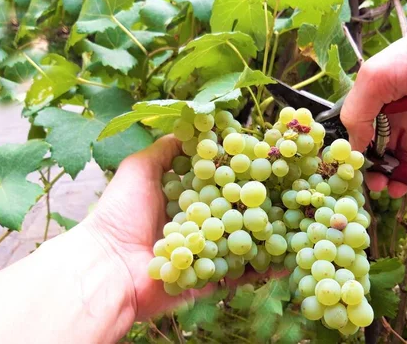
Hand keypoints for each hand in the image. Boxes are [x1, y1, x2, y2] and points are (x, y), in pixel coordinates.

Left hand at [82, 135, 283, 321]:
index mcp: (184, 199)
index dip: (239, 172)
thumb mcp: (139, 169)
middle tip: (288, 192)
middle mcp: (197, 224)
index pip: (218, 182)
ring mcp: (205, 252)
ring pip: (244, 242)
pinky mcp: (209, 280)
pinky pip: (241, 275)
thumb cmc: (119, 215)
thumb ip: (165, 149)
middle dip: (260, 203)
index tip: (263, 159)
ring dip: (268, 236)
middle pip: (235, 211)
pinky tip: (289, 264)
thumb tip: (189, 126)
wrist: (108, 267)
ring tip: (297, 226)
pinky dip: (265, 272)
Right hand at [341, 1, 406, 197]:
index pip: (358, 132)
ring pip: (403, 157)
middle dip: (377, 170)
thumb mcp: (377, 78)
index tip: (359, 172)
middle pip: (380, 149)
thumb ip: (357, 112)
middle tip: (378, 186)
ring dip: (398, 176)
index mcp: (373, 98)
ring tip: (397, 190)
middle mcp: (393, 111)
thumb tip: (355, 145)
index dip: (358, 153)